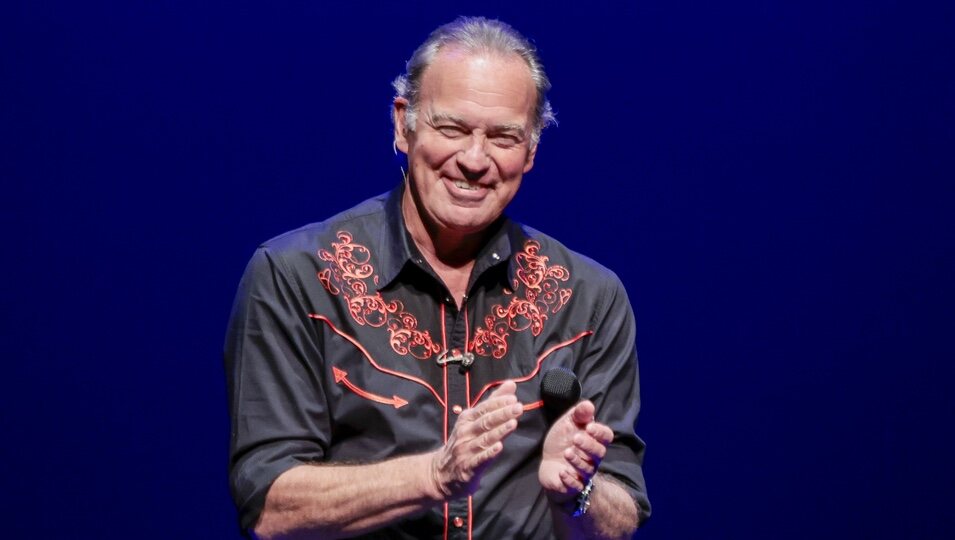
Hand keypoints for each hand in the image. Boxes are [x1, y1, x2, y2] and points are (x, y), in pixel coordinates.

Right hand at [428, 380, 523, 498]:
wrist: (441, 472)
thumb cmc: (463, 442)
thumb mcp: (474, 420)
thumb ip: (493, 403)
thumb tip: (511, 384)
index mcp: (467, 419)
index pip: (484, 408)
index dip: (498, 403)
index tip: (513, 398)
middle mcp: (465, 432)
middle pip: (485, 421)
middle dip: (502, 414)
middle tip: (518, 407)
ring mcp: (465, 450)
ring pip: (484, 439)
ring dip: (499, 431)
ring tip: (513, 423)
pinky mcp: (468, 467)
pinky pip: (479, 459)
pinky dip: (489, 452)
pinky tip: (499, 447)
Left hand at [538, 400, 613, 501]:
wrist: (549, 464)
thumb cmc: (562, 441)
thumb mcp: (568, 423)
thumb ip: (579, 414)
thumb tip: (588, 404)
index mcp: (593, 440)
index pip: (607, 436)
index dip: (600, 432)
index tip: (589, 426)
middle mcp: (592, 458)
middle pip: (599, 453)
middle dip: (589, 445)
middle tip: (575, 438)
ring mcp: (583, 472)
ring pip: (588, 469)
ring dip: (578, 461)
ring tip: (567, 452)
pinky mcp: (572, 485)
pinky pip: (576, 486)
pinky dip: (569, 479)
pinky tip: (562, 472)